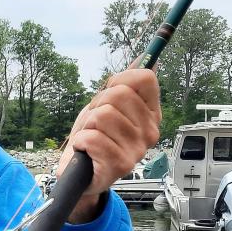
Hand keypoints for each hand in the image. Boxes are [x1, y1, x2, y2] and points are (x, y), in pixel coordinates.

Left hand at [56, 60, 161, 221]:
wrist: (80, 173)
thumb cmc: (95, 137)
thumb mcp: (108, 105)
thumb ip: (126, 83)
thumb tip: (146, 57)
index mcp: (151, 114)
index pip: (144, 78)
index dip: (119, 80)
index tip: (108, 94)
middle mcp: (150, 131)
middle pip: (118, 94)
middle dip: (97, 105)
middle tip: (95, 123)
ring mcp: (137, 150)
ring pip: (102, 115)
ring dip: (88, 126)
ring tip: (92, 138)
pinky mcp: (120, 165)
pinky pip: (92, 138)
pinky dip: (81, 141)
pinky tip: (86, 151)